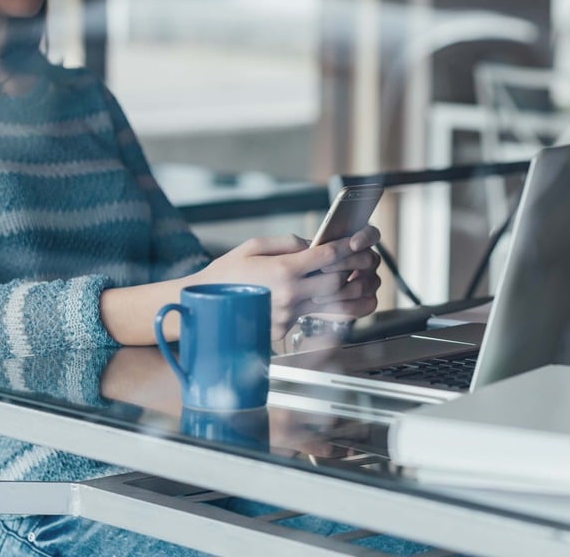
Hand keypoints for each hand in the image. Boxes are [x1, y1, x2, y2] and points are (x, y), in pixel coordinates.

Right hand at [193, 225, 381, 338]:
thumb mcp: (252, 247)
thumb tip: (313, 244)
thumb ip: (286, 243)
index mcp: (282, 271)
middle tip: (368, 259)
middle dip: (357, 268)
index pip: (327, 258)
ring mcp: (288, 316)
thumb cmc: (224, 275)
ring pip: (334, 305)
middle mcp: (289, 296)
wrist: (201, 308)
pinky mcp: (284, 330)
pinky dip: (332, 308)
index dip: (348, 247)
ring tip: (363, 281)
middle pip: (338, 282)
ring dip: (354, 293)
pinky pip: (316, 317)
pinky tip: (340, 298)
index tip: (360, 239)